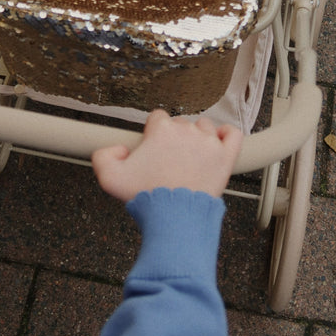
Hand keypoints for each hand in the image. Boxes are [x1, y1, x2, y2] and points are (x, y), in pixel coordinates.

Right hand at [92, 109, 242, 202]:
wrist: (175, 218)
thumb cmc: (147, 197)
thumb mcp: (110, 178)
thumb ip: (103, 156)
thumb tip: (117, 149)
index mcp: (161, 130)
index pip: (157, 118)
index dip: (153, 133)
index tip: (153, 149)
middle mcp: (185, 131)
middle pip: (180, 123)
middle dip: (175, 138)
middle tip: (170, 160)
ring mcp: (208, 142)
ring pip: (204, 127)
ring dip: (198, 137)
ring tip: (191, 157)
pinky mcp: (225, 156)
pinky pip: (232, 134)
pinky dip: (226, 136)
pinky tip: (218, 145)